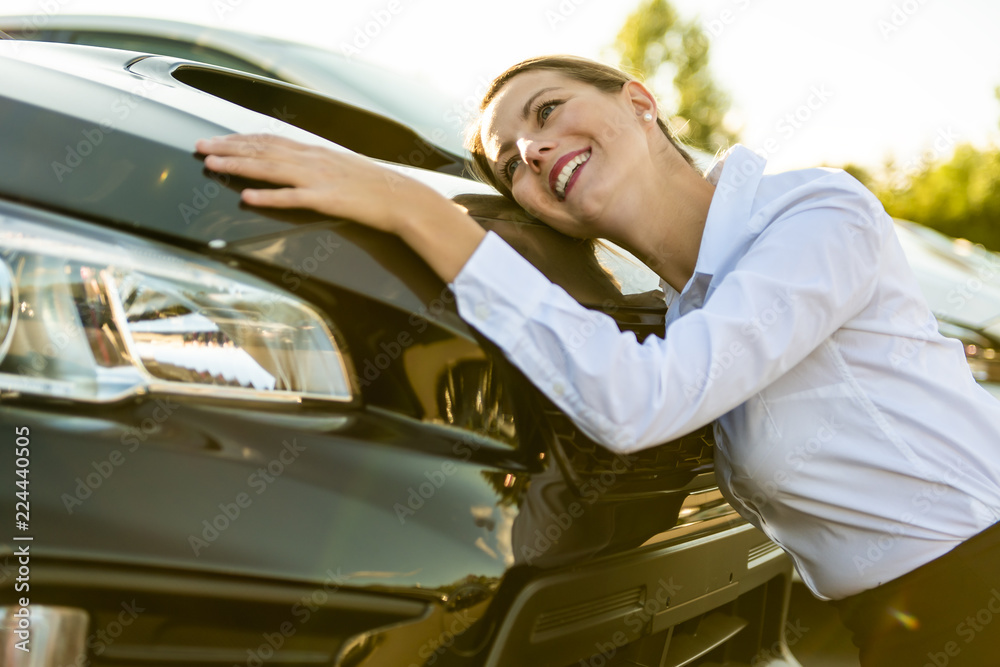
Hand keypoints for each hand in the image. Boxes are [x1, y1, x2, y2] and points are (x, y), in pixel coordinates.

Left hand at [195, 133, 437, 234]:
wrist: (402, 199)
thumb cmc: (374, 187)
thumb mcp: (341, 168)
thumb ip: (316, 165)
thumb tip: (293, 164)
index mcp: (315, 152)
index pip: (269, 140)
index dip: (239, 139)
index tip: (215, 140)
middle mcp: (312, 160)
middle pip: (262, 150)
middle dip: (227, 148)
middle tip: (199, 147)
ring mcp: (318, 178)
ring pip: (270, 168)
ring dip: (238, 165)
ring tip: (212, 165)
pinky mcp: (326, 199)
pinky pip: (292, 197)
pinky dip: (267, 196)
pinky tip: (247, 196)